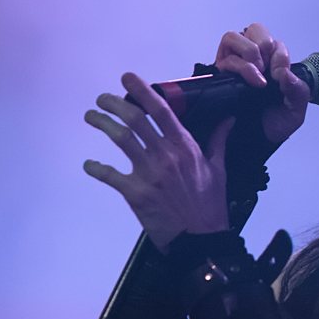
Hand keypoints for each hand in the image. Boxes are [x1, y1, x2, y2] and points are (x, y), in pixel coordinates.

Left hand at [83, 72, 235, 252]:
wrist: (200, 239)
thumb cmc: (210, 206)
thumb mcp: (219, 170)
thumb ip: (218, 141)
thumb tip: (228, 119)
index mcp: (186, 147)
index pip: (161, 111)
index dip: (142, 91)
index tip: (127, 78)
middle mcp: (166, 155)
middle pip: (135, 119)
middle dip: (114, 104)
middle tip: (103, 99)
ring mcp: (149, 174)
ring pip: (121, 139)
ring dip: (102, 123)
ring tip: (91, 116)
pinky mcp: (136, 193)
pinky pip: (109, 175)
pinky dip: (96, 168)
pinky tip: (89, 165)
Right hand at [215, 23, 310, 144]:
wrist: (255, 141)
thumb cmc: (275, 123)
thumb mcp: (296, 109)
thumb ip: (298, 90)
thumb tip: (284, 73)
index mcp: (273, 62)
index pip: (276, 43)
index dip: (280, 56)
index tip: (280, 77)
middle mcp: (253, 58)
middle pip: (255, 30)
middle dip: (263, 45)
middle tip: (267, 70)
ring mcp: (234, 63)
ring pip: (234, 37)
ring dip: (249, 51)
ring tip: (257, 74)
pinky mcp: (220, 73)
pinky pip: (224, 56)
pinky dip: (239, 65)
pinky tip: (250, 80)